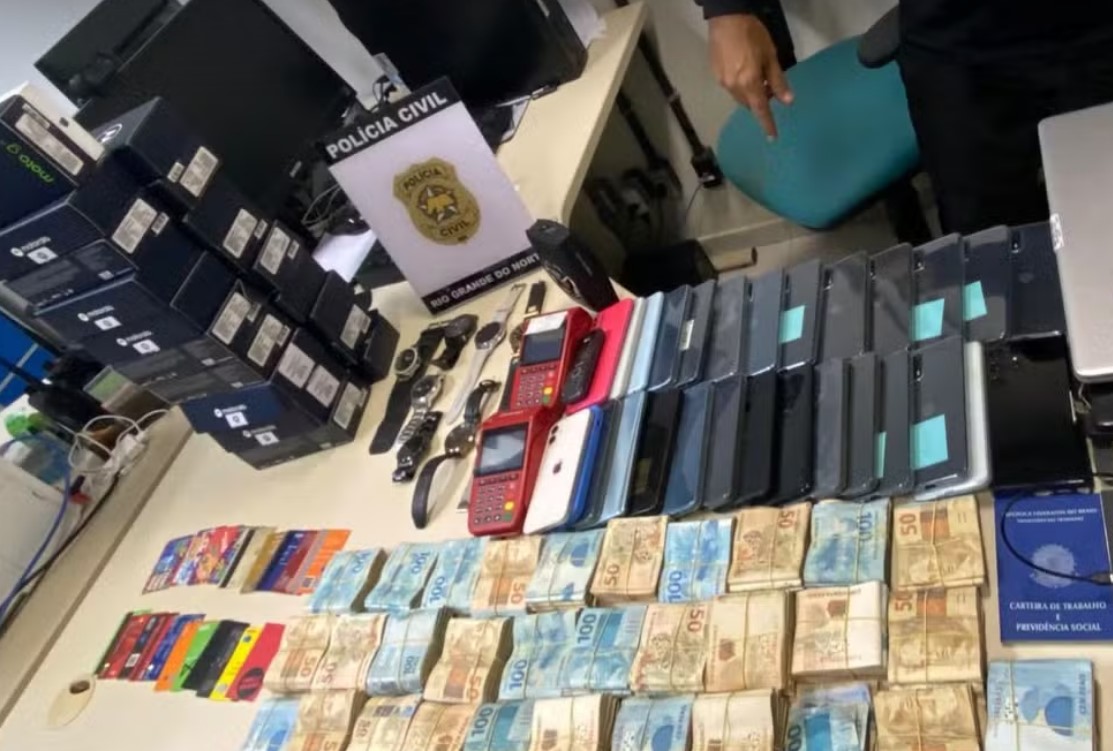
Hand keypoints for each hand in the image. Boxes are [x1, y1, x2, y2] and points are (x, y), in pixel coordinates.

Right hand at [709, 13, 793, 139]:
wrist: (726, 19)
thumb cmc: (752, 35)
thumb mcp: (771, 56)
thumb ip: (778, 80)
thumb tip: (787, 101)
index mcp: (749, 83)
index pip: (761, 110)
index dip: (767, 124)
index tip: (772, 137)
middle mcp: (734, 87)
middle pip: (749, 104)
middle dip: (760, 102)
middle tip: (770, 90)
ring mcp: (723, 82)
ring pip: (740, 97)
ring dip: (750, 94)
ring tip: (758, 78)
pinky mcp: (716, 75)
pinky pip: (731, 87)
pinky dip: (741, 86)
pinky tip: (744, 71)